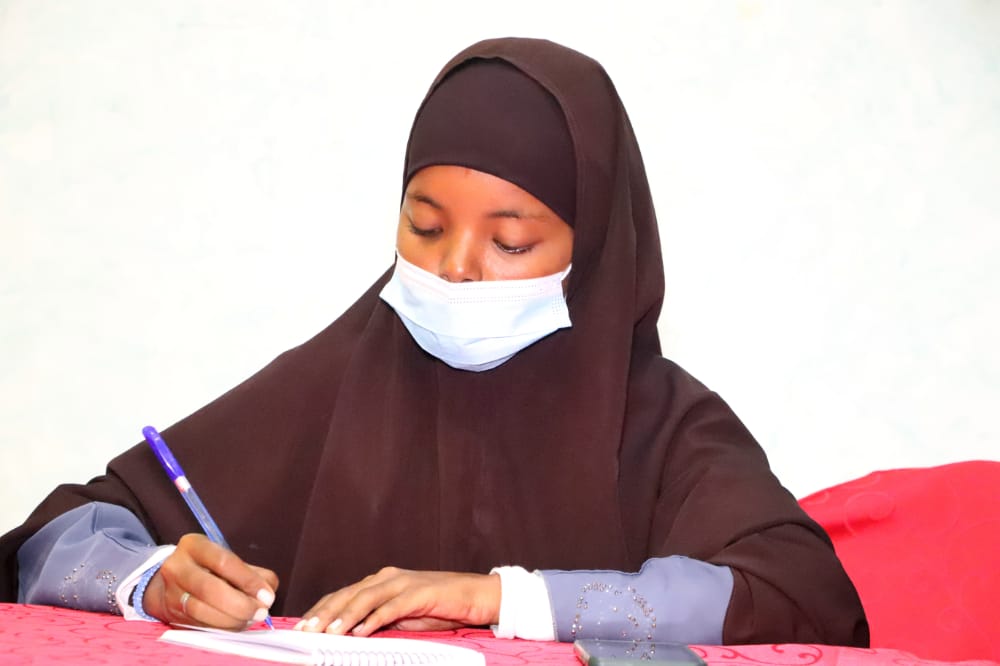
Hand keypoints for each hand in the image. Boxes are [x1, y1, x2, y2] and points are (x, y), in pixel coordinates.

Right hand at [142, 533, 277, 629]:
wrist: (166, 582)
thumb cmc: (206, 567)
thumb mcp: (227, 558)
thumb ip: (252, 573)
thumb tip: (267, 593)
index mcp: (194, 546)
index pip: (223, 562)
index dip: (248, 580)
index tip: (267, 595)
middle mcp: (177, 567)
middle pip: (210, 589)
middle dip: (240, 605)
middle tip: (261, 612)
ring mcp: (171, 593)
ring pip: (202, 611)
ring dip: (233, 620)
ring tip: (251, 619)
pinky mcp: (172, 615)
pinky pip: (199, 625)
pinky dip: (222, 628)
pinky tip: (236, 625)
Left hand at [296, 567, 500, 635]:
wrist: (477, 596)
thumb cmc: (441, 606)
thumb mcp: (403, 616)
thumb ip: (379, 619)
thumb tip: (351, 634)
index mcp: (382, 581)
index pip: (343, 594)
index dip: (322, 609)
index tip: (302, 626)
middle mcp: (388, 577)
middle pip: (348, 594)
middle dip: (324, 612)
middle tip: (305, 630)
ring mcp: (403, 583)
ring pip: (365, 598)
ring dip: (343, 616)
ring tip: (326, 631)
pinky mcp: (419, 593)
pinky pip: (391, 607)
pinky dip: (373, 619)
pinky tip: (360, 631)